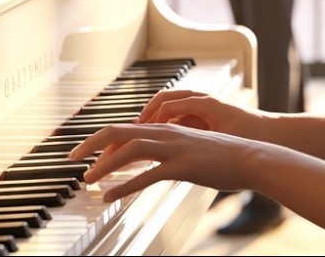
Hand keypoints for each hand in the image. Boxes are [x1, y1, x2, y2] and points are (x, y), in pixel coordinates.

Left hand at [66, 122, 261, 201]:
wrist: (253, 158)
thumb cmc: (225, 157)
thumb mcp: (192, 149)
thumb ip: (170, 153)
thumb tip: (155, 163)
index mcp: (167, 128)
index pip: (125, 128)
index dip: (101, 139)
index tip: (85, 153)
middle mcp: (167, 133)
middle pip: (119, 132)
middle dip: (90, 144)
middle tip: (71, 158)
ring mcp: (175, 148)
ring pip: (129, 151)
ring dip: (103, 166)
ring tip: (86, 180)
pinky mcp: (183, 166)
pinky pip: (147, 176)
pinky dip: (124, 185)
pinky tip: (110, 195)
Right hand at [137, 89, 258, 136]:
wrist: (275, 135)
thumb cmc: (252, 134)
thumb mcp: (220, 137)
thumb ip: (196, 137)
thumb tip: (175, 138)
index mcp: (204, 101)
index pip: (167, 104)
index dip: (149, 119)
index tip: (136, 132)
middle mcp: (202, 100)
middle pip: (164, 100)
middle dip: (145, 114)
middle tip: (130, 130)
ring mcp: (204, 107)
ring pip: (171, 108)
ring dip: (154, 119)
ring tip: (139, 136)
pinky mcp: (206, 117)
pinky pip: (180, 117)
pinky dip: (166, 125)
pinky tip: (160, 141)